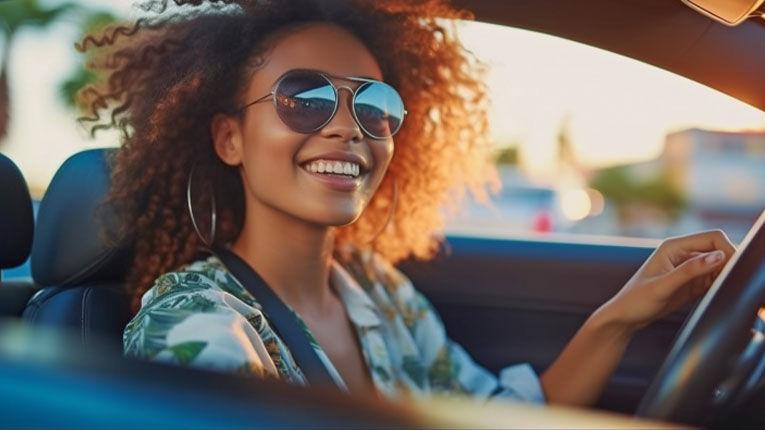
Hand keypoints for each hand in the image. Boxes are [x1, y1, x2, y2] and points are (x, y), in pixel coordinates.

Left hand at [599, 230, 735, 332]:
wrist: (625, 318)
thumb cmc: (635, 301)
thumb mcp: (662, 287)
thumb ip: (690, 271)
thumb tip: (718, 256)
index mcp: (674, 247)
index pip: (713, 238)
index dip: (728, 250)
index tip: (733, 270)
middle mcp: (682, 254)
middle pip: (719, 251)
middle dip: (728, 265)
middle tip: (725, 286)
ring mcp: (688, 269)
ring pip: (719, 266)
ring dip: (724, 277)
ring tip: (714, 293)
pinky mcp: (692, 283)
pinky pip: (714, 279)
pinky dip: (718, 286)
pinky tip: (711, 297)